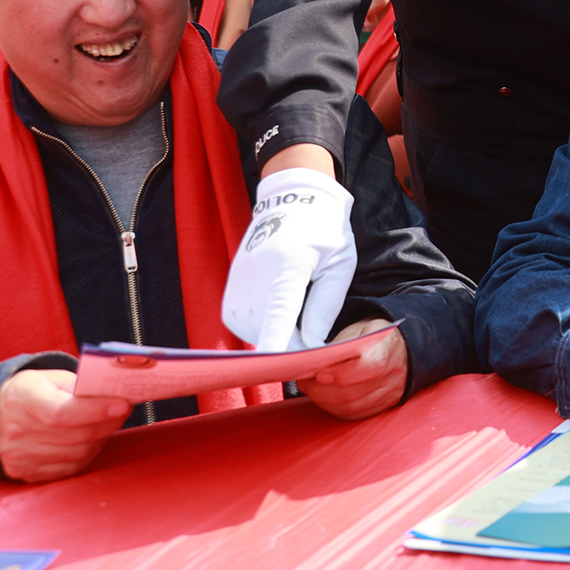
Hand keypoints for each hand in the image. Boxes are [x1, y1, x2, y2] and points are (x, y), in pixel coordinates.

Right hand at [0, 369, 128, 482]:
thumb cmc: (34, 392)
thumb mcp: (53, 378)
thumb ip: (81, 385)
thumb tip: (115, 394)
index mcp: (22, 399)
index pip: (62, 412)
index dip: (96, 410)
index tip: (123, 404)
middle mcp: (16, 431)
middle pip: (75, 435)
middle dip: (108, 423)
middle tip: (123, 411)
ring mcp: (19, 456)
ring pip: (78, 453)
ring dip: (101, 438)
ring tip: (107, 423)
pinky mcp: (27, 472)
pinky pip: (71, 468)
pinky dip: (88, 454)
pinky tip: (91, 439)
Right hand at [222, 167, 356, 352]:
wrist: (292, 202)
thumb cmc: (324, 232)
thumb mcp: (339, 264)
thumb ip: (325, 306)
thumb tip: (312, 346)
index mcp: (287, 266)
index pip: (279, 313)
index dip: (278, 344)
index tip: (278, 367)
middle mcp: (254, 276)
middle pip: (269, 331)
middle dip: (293, 347)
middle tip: (319, 346)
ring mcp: (237, 284)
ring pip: (255, 333)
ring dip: (278, 337)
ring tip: (301, 315)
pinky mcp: (229, 292)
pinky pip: (243, 326)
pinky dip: (263, 328)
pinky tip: (282, 313)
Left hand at [298, 319, 407, 419]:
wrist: (399, 348)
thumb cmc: (372, 337)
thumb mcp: (359, 330)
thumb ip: (340, 345)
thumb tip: (314, 363)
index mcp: (389, 347)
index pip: (370, 367)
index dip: (342, 374)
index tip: (319, 373)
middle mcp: (393, 374)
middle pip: (354, 392)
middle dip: (321, 390)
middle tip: (304, 381)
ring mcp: (390, 393)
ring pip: (351, 407)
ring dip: (324, 401)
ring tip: (310, 389)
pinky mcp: (383, 407)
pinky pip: (354, 415)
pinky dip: (334, 408)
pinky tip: (324, 398)